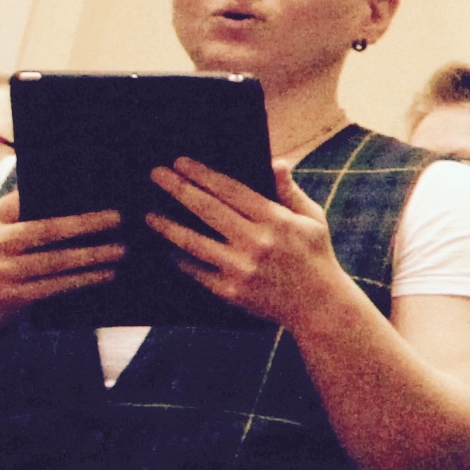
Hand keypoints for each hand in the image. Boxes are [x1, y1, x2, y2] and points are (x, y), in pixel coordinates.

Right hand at [0, 200, 124, 339]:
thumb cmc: (0, 254)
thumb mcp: (1, 227)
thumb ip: (24, 208)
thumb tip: (76, 190)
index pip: (26, 198)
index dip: (62, 194)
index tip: (98, 189)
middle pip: (48, 230)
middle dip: (87, 223)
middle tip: (119, 218)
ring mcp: (0, 271)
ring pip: (56, 261)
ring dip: (93, 255)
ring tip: (121, 249)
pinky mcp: (11, 296)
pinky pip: (56, 286)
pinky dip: (85, 279)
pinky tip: (106, 273)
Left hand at [141, 155, 352, 334]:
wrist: (320, 307)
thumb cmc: (316, 256)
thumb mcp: (313, 219)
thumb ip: (290, 191)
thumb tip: (276, 162)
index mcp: (277, 220)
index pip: (231, 190)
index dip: (203, 174)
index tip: (180, 162)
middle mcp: (257, 243)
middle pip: (207, 210)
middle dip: (178, 189)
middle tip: (156, 174)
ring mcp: (241, 268)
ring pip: (193, 242)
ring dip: (167, 226)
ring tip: (148, 214)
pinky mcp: (230, 291)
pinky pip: (196, 271)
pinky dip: (180, 259)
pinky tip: (168, 250)